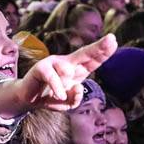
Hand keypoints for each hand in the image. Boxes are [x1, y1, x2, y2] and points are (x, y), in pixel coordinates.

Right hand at [0, 35, 117, 115]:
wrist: (29, 99)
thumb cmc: (51, 97)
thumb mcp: (68, 104)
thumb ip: (76, 98)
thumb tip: (77, 86)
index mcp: (78, 70)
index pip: (93, 60)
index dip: (104, 52)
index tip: (114, 42)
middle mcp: (68, 63)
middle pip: (85, 53)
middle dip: (99, 47)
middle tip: (111, 39)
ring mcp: (55, 63)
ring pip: (67, 70)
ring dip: (63, 86)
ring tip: (57, 94)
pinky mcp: (41, 67)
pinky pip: (52, 76)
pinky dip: (56, 88)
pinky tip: (58, 96)